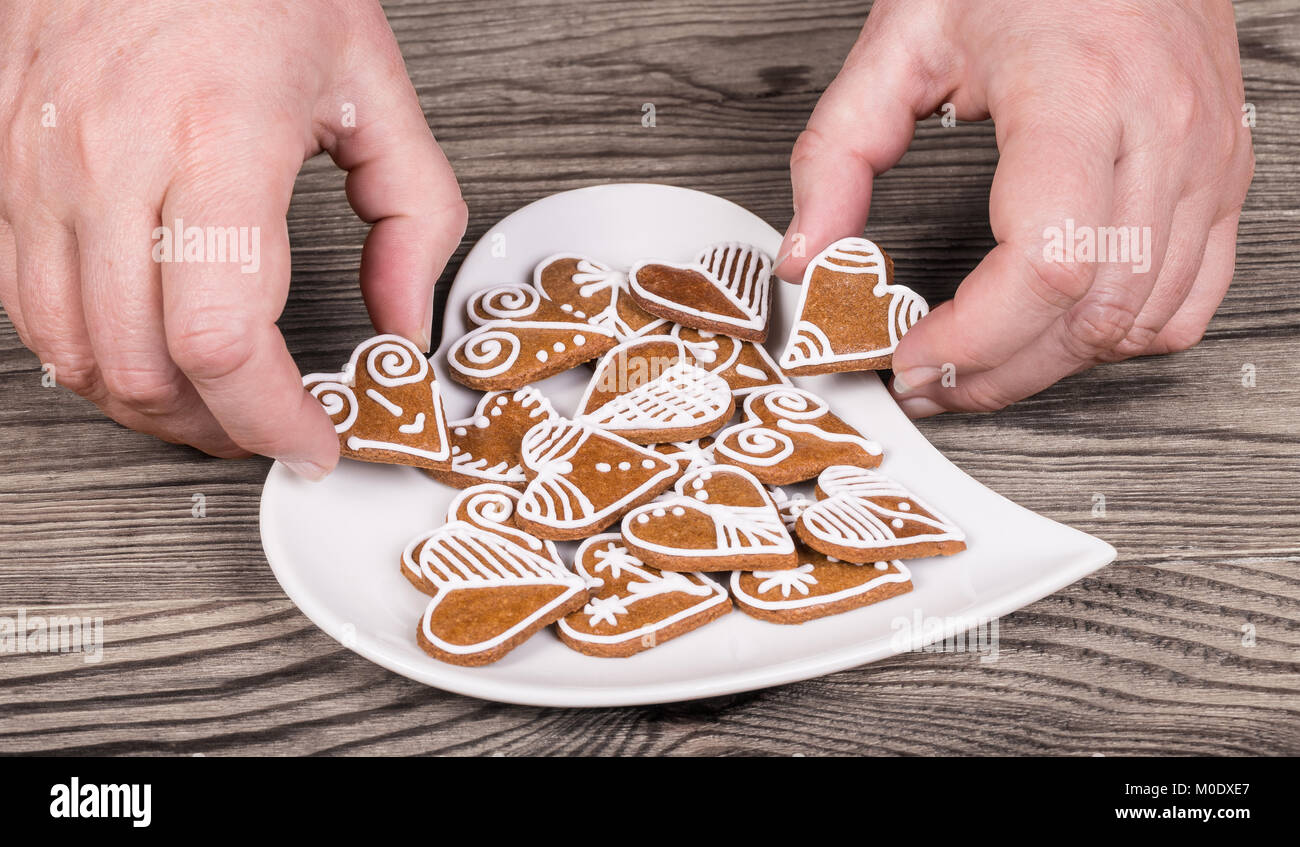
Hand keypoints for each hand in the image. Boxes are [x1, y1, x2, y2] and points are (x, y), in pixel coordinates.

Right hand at [0, 0, 465, 475]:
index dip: (270, 419)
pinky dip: (87, 353)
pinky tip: (144, 353)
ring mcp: (43, 166)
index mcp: (216, 142)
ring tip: (215, 410)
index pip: (220, 340)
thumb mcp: (375, 89)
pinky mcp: (9, 165)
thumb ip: (414, 219)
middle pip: (141, 366)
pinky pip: (26, 299)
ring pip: (71, 349)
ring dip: (149, 406)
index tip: (313, 442)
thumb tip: (402, 323)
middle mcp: (113, 161)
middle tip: (273, 432)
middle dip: (217, 431)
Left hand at [775, 0, 1253, 416]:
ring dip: (1052, 365)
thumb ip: (837, 151)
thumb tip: (809, 256)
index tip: (911, 358)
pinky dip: (1122, 337)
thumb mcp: (902, 38)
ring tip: (980, 366)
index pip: (1045, 264)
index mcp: (1077, 90)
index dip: (973, 339)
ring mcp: (1203, 159)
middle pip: (1092, 313)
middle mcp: (1159, 130)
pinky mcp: (1221, 176)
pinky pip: (1191, 299)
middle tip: (931, 383)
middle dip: (999, 373)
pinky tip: (1060, 331)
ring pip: (1141, 320)